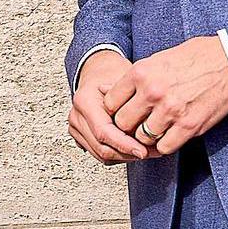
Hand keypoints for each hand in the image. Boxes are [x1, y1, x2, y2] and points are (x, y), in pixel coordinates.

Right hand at [68, 49, 151, 164]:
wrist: (98, 72)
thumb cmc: (113, 75)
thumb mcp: (127, 83)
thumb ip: (133, 105)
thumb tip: (145, 129)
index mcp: (85, 101)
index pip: (103, 132)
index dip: (124, 145)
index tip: (143, 151)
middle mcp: (76, 116)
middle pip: (101, 148)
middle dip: (128, 154)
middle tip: (152, 152)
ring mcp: (75, 127)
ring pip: (100, 154)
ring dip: (125, 156)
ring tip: (148, 151)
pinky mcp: (79, 135)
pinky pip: (99, 153)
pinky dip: (118, 155)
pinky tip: (134, 149)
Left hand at [100, 35, 227, 155]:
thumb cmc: (196, 57)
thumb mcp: (158, 59)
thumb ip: (135, 78)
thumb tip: (108, 91)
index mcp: (140, 73)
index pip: (109, 102)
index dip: (114, 110)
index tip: (122, 112)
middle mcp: (152, 92)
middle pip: (122, 123)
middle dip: (127, 126)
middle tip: (135, 125)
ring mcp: (170, 110)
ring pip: (142, 138)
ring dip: (147, 136)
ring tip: (154, 129)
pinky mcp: (189, 125)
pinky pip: (164, 147)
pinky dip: (164, 145)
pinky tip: (169, 136)